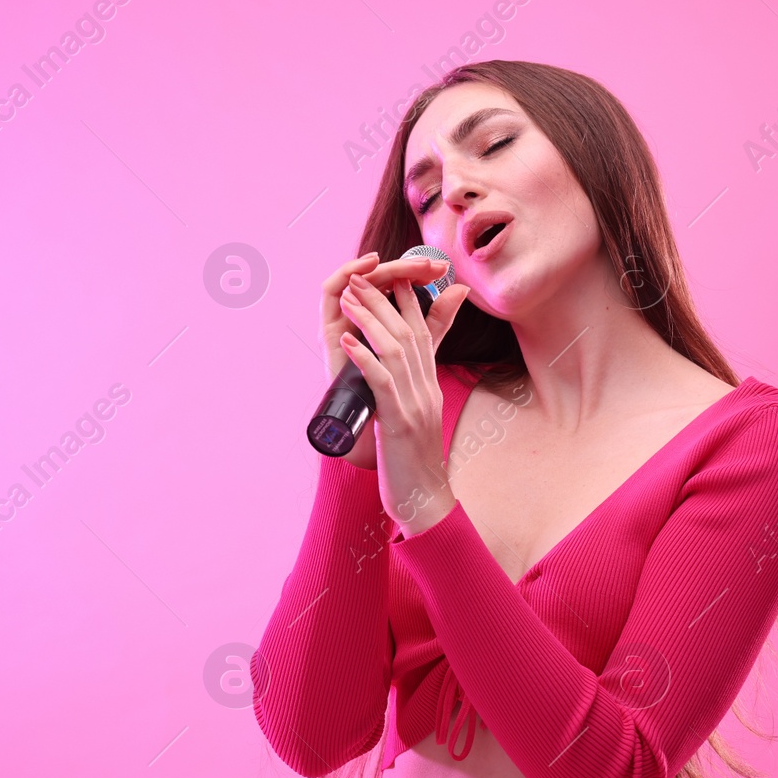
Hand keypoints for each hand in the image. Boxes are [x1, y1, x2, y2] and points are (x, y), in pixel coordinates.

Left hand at [318, 252, 464, 470]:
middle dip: (384, 301)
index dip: (408, 301)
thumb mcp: (418, 416)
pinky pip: (382, 383)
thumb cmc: (415, 462)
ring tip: (351, 297)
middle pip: (408, 333)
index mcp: (430, 386)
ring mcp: (415, 405)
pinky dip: (364, 358)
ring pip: (395, 350)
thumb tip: (411, 373)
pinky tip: (348, 341)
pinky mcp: (399, 423)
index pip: (423, 333)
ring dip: (371, 319)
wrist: (425, 501)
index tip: (392, 276)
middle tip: (362, 276)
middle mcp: (427, 389)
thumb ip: (413, 389)